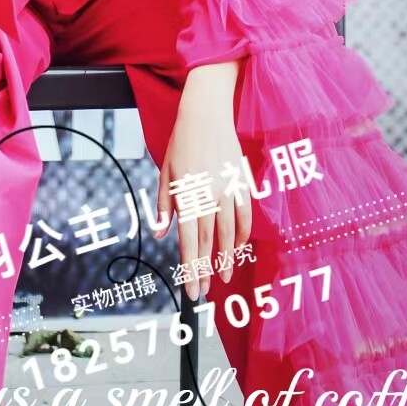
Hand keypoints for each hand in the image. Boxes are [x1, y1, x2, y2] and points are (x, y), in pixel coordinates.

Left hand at [156, 67, 249, 300]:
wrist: (207, 114)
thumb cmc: (182, 143)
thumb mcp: (166, 172)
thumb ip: (164, 205)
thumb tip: (161, 234)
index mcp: (187, 194)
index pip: (188, 240)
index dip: (190, 268)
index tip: (191, 290)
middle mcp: (208, 195)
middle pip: (208, 241)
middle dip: (206, 269)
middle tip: (204, 291)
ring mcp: (228, 190)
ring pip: (229, 232)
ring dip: (227, 257)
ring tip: (224, 277)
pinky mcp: (241, 183)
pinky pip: (245, 214)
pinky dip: (243, 233)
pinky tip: (238, 248)